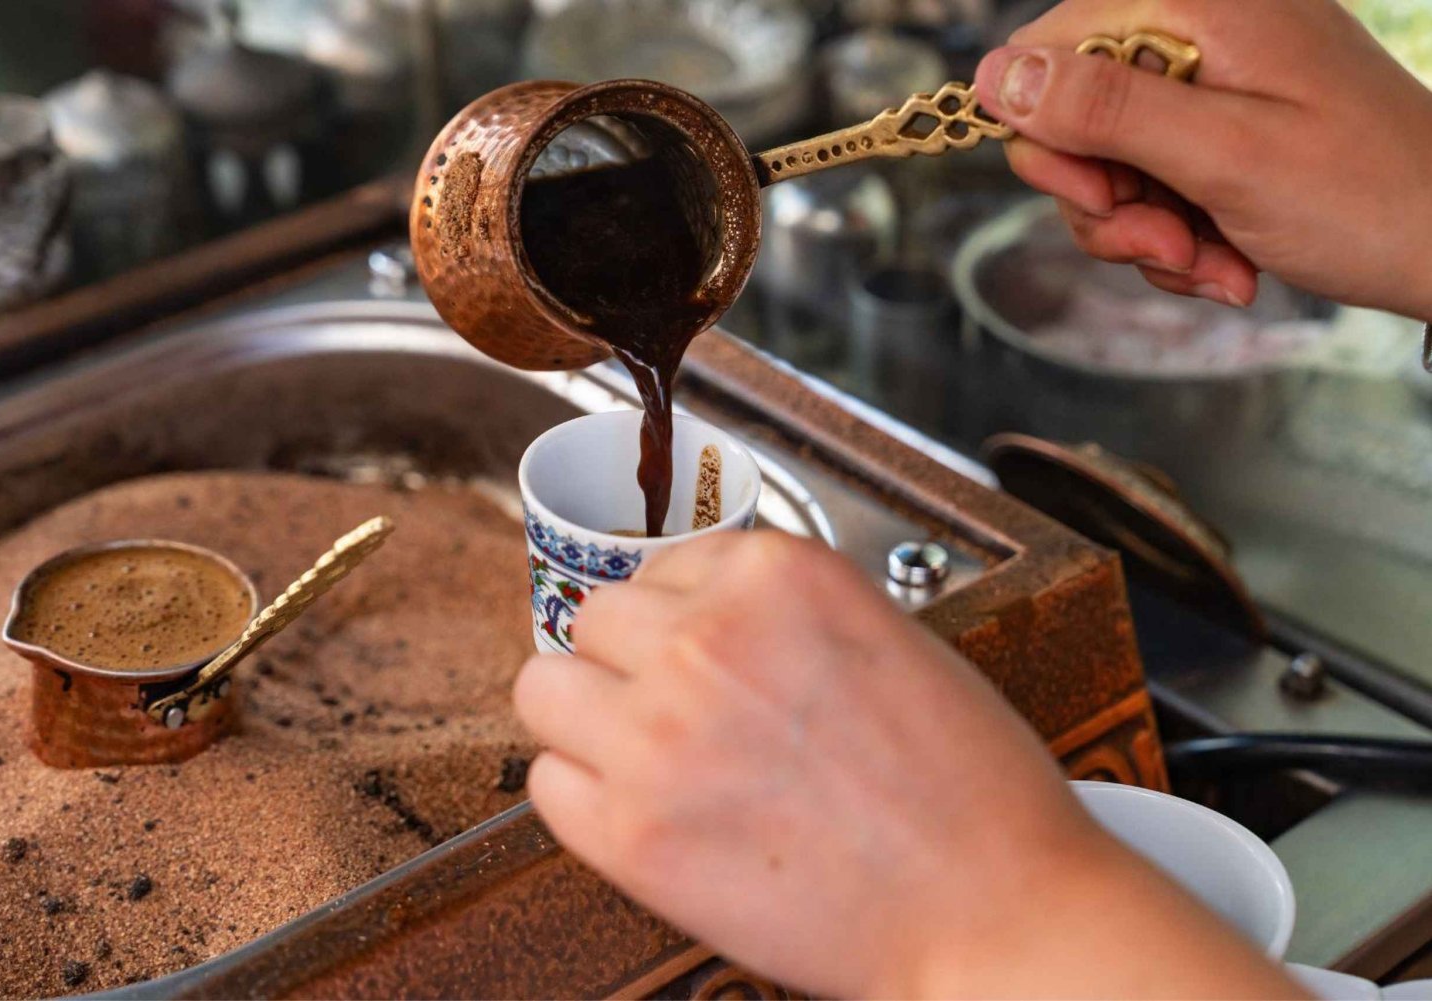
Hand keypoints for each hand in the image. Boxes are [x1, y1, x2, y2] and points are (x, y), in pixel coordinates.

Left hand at [514, 532, 1301, 997]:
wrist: (995, 912)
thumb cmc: (967, 789)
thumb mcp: (889, 638)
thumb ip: (783, 614)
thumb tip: (699, 617)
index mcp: (778, 575)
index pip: (664, 565)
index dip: (681, 617)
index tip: (700, 654)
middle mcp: (707, 637)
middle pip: (594, 618)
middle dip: (628, 662)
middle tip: (672, 712)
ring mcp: (659, 731)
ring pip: (544, 688)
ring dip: (586, 718)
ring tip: (645, 758)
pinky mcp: (631, 830)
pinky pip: (548, 784)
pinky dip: (586, 798)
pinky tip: (649, 816)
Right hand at [974, 0, 1431, 318]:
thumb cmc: (1363, 194)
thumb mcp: (1221, 156)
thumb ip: (1103, 109)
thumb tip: (992, 75)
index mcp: (1196, 4)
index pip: (1049, 51)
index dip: (1052, 138)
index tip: (1105, 199)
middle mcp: (1198, 26)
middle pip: (1070, 115)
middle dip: (1106, 200)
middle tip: (1167, 244)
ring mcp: (1212, 77)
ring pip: (1105, 163)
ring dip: (1143, 233)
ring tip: (1210, 262)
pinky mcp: (1222, 122)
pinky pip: (1149, 184)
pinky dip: (1174, 236)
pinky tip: (1225, 261)